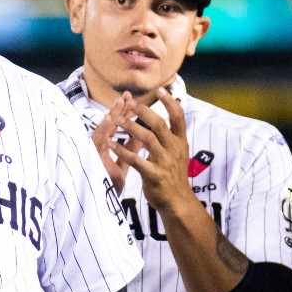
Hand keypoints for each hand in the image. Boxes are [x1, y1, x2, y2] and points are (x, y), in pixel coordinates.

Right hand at [92, 92, 141, 194]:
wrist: (104, 206)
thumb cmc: (111, 184)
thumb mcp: (126, 163)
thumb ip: (132, 148)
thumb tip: (143, 134)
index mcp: (108, 146)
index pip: (116, 126)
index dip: (124, 111)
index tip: (132, 98)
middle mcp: (99, 147)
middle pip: (108, 125)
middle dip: (117, 109)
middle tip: (126, 95)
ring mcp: (94, 153)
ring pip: (102, 131)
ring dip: (110, 117)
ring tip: (119, 104)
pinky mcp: (91, 160)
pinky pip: (97, 143)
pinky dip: (104, 131)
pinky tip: (111, 120)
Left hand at [109, 89, 193, 214]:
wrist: (178, 202)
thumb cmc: (173, 175)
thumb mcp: (178, 153)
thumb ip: (172, 136)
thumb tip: (168, 116)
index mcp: (180, 142)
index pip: (179, 117)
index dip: (170, 102)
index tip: (160, 90)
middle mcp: (174, 149)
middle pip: (159, 124)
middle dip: (143, 111)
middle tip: (130, 103)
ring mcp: (164, 162)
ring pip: (147, 139)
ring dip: (130, 127)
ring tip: (117, 120)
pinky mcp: (153, 175)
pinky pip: (135, 160)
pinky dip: (121, 150)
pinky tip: (110, 144)